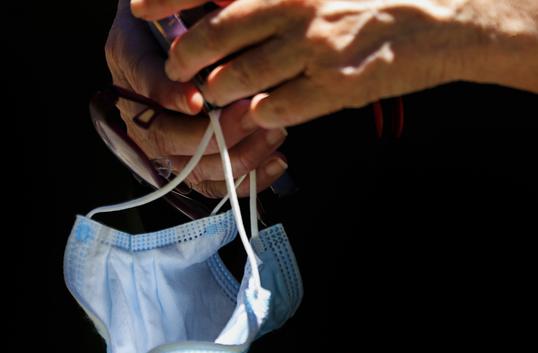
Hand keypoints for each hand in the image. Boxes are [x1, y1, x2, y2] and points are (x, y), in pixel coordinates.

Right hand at [106, 1, 287, 197]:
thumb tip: (216, 28)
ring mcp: (160, 138)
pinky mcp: (187, 160)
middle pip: (162, 136)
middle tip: (250, 115)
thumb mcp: (181, 4)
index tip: (197, 102)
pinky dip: (245, 178)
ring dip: (234, 156)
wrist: (182, 29)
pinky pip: (210, 182)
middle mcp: (137, 105)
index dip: (168, 95)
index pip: (142, 82)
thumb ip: (187, 13)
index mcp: (129, 58)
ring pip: (188, 168)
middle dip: (210, 134)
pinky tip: (275, 161)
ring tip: (272, 133)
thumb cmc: (185, 11)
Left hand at [132, 0, 537, 127]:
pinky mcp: (329, 89)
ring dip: (218, 92)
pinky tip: (262, 111)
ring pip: (233, 82)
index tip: (140, 8)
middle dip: (183, 61)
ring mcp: (308, 51)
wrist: (439, 18)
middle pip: (209, 39)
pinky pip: (271, 110)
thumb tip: (221, 6)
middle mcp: (290, 7)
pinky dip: (258, 114)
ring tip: (218, 93)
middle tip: (178, 69)